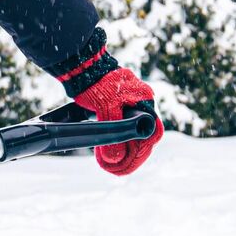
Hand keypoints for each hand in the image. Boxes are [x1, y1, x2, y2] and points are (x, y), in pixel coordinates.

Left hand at [61, 58, 164, 176]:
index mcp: (145, 103)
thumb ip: (113, 132)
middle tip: (115, 168)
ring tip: (110, 163)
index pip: (153, 134)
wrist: (82, 66)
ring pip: (133, 133)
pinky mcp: (120, 106)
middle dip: (131, 154)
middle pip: (143, 136)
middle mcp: (142, 104)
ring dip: (124, 148)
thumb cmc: (96, 84)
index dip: (142, 152)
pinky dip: (117, 140)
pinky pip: (124, 127)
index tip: (127, 165)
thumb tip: (114, 158)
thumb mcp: (105, 109)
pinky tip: (107, 151)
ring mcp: (131, 105)